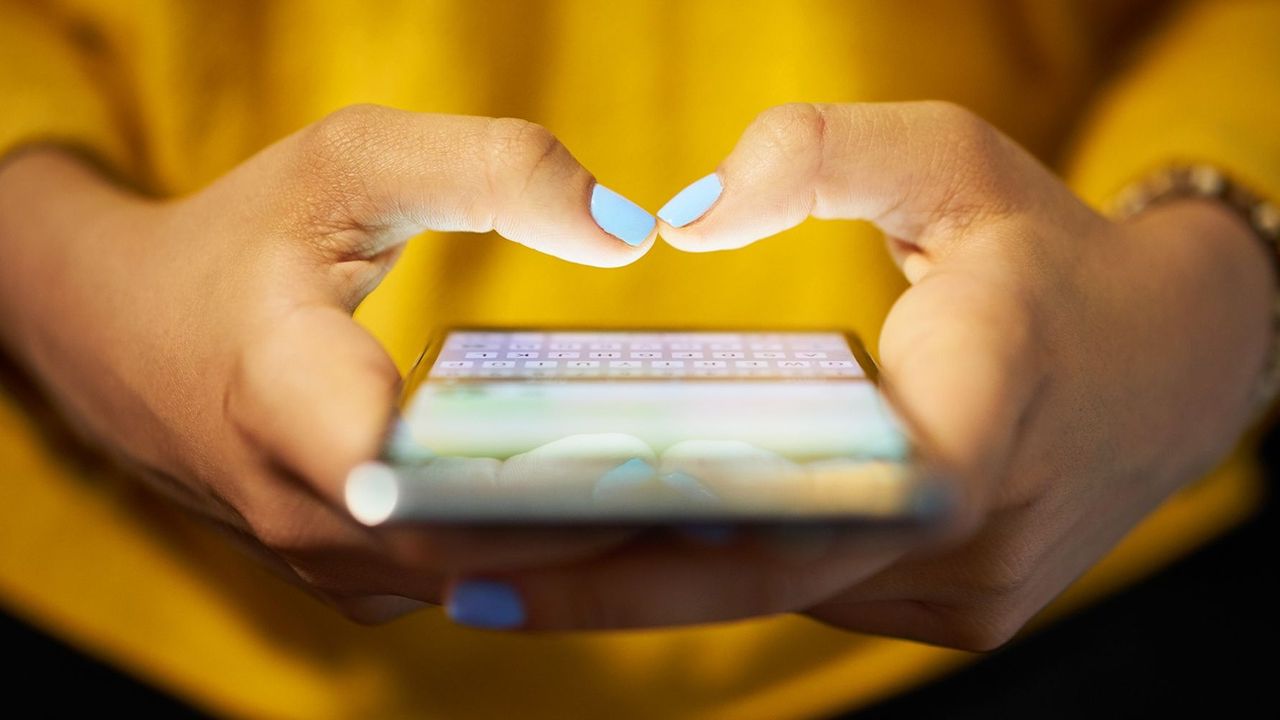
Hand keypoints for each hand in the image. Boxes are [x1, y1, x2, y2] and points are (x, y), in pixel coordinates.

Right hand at [0, 105, 655, 621]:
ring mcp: (320, 558)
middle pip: (474, 549)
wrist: (120, 331)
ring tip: (699, 503)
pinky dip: (533, 555)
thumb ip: (491, 170)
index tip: (657, 464)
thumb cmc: (239, 239)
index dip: (545, 487)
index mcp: (285, 398)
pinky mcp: (343, 574)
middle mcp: (299, 510)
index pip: (424, 484)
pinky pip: (455, 582)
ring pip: (474, 582)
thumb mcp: (351, 163)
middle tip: (732, 488)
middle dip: (601, 526)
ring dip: (579, 550)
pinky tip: (613, 510)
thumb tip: (629, 230)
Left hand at [445, 102, 1273, 648]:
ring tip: (514, 558)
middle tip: (456, 575)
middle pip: (759, 578)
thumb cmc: (1050, 254)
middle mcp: (973, 538)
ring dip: (656, 581)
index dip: (648, 549)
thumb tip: (686, 214)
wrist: (1175, 363)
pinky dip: (727, 571)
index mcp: (978, 416)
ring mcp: (968, 593)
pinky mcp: (959, 610)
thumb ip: (823, 154)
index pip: (800, 512)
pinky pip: (817, 592)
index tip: (508, 559)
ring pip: (782, 595)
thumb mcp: (954, 160)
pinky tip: (635, 542)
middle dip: (605, 582)